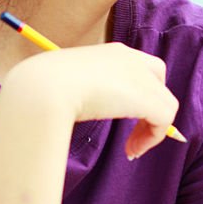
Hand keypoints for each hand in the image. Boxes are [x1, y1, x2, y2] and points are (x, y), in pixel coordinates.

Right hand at [5, 42, 179, 159]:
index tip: (120, 113)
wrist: (41, 90)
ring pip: (164, 103)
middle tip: (132, 133)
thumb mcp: (57, 85)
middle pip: (157, 81)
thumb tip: (59, 110)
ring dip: (150, 131)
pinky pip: (165, 120)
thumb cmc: (38, 90)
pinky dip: (152, 139)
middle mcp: (130, 59)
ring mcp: (141, 77)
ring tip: (130, 150)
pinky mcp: (149, 98)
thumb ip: (73, 91)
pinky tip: (131, 150)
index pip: (137, 67)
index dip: (137, 92)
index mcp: (110, 53)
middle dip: (150, 107)